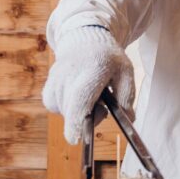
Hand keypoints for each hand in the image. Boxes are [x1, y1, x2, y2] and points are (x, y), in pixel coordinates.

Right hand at [41, 26, 134, 143]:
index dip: (76, 119)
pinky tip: (76, 98)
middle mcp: (70, 72)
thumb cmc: (109, 59)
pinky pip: (53, 105)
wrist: (85, 39)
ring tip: (90, 97)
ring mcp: (56, 77)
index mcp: (94, 67)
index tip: (75, 139)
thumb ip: (127, 96)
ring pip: (62, 109)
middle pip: (71, 108)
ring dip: (77, 112)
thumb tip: (129, 120)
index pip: (80, 96)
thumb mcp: (126, 72)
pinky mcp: (49, 83)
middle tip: (102, 109)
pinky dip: (64, 108)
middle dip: (86, 119)